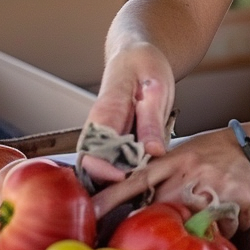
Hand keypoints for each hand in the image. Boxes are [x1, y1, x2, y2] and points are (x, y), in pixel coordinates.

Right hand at [80, 43, 175, 186]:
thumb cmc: (144, 66)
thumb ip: (152, 120)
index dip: (103, 169)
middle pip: (92, 166)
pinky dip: (127, 174)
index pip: (92, 148)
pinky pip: (114, 163)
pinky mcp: (112, 141)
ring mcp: (103, 136)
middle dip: (110, 186)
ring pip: (102, 168)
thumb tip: (152, 150)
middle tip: (139, 194)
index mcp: (106, 111)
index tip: (123, 178)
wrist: (135, 55)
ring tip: (145, 191)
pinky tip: (145, 180)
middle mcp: (98, 127)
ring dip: (119, 183)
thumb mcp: (156, 87)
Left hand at [91, 128, 249, 236]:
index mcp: (173, 161)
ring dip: (206, 228)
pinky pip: (231, 229)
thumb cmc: (205, 154)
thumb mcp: (178, 157)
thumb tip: (124, 209)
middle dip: (174, 222)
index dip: (112, 197)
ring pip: (204, 228)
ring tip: (211, 208)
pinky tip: (228, 209)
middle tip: (183, 218)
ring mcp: (220, 185)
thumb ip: (157, 180)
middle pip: (171, 213)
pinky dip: (228, 226)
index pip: (137, 181)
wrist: (246, 145)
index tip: (92, 212)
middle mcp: (194, 172)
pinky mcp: (243, 197)